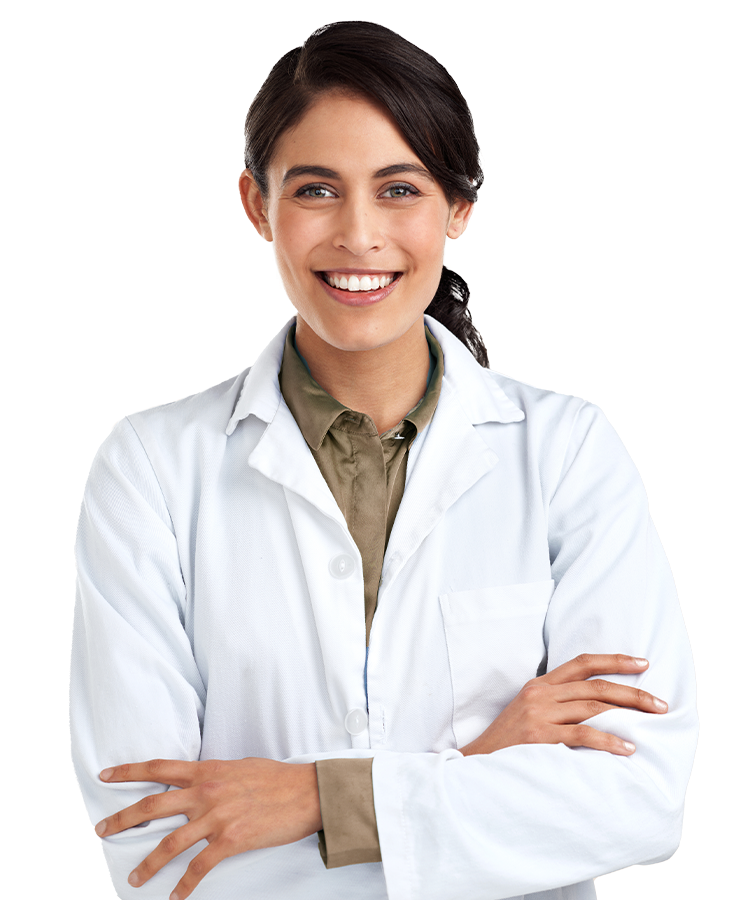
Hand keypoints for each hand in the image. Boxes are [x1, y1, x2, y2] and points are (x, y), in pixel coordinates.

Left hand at [94, 757, 322, 899]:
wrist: (306, 792)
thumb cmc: (276, 778)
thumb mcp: (239, 768)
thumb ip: (213, 777)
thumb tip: (197, 786)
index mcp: (207, 771)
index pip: (160, 767)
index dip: (129, 771)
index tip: (105, 775)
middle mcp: (206, 792)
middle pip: (153, 805)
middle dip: (122, 819)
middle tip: (101, 831)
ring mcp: (218, 817)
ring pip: (170, 843)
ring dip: (148, 864)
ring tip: (134, 879)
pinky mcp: (232, 840)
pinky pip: (199, 866)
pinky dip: (184, 885)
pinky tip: (175, 897)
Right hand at [459, 654, 667, 757]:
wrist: (477, 764)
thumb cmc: (508, 743)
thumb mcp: (529, 712)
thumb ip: (557, 704)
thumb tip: (600, 707)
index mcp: (539, 684)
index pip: (582, 663)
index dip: (614, 660)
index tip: (642, 662)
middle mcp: (540, 694)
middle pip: (595, 685)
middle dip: (633, 692)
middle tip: (660, 704)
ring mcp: (539, 714)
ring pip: (593, 707)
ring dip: (627, 715)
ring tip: (651, 723)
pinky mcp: (540, 737)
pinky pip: (582, 735)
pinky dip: (608, 741)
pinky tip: (627, 748)